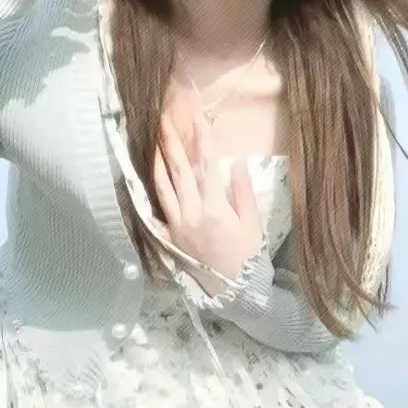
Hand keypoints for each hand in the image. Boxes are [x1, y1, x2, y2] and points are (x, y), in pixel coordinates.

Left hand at [152, 107, 264, 291]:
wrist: (233, 292)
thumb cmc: (248, 257)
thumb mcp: (252, 223)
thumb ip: (242, 191)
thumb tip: (235, 162)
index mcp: (215, 209)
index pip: (206, 164)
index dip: (201, 137)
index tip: (197, 115)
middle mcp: (191, 214)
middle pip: (178, 170)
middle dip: (171, 140)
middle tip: (164, 117)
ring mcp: (177, 225)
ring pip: (163, 185)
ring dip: (159, 159)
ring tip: (156, 138)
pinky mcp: (169, 235)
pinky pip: (159, 205)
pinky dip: (156, 185)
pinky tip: (154, 171)